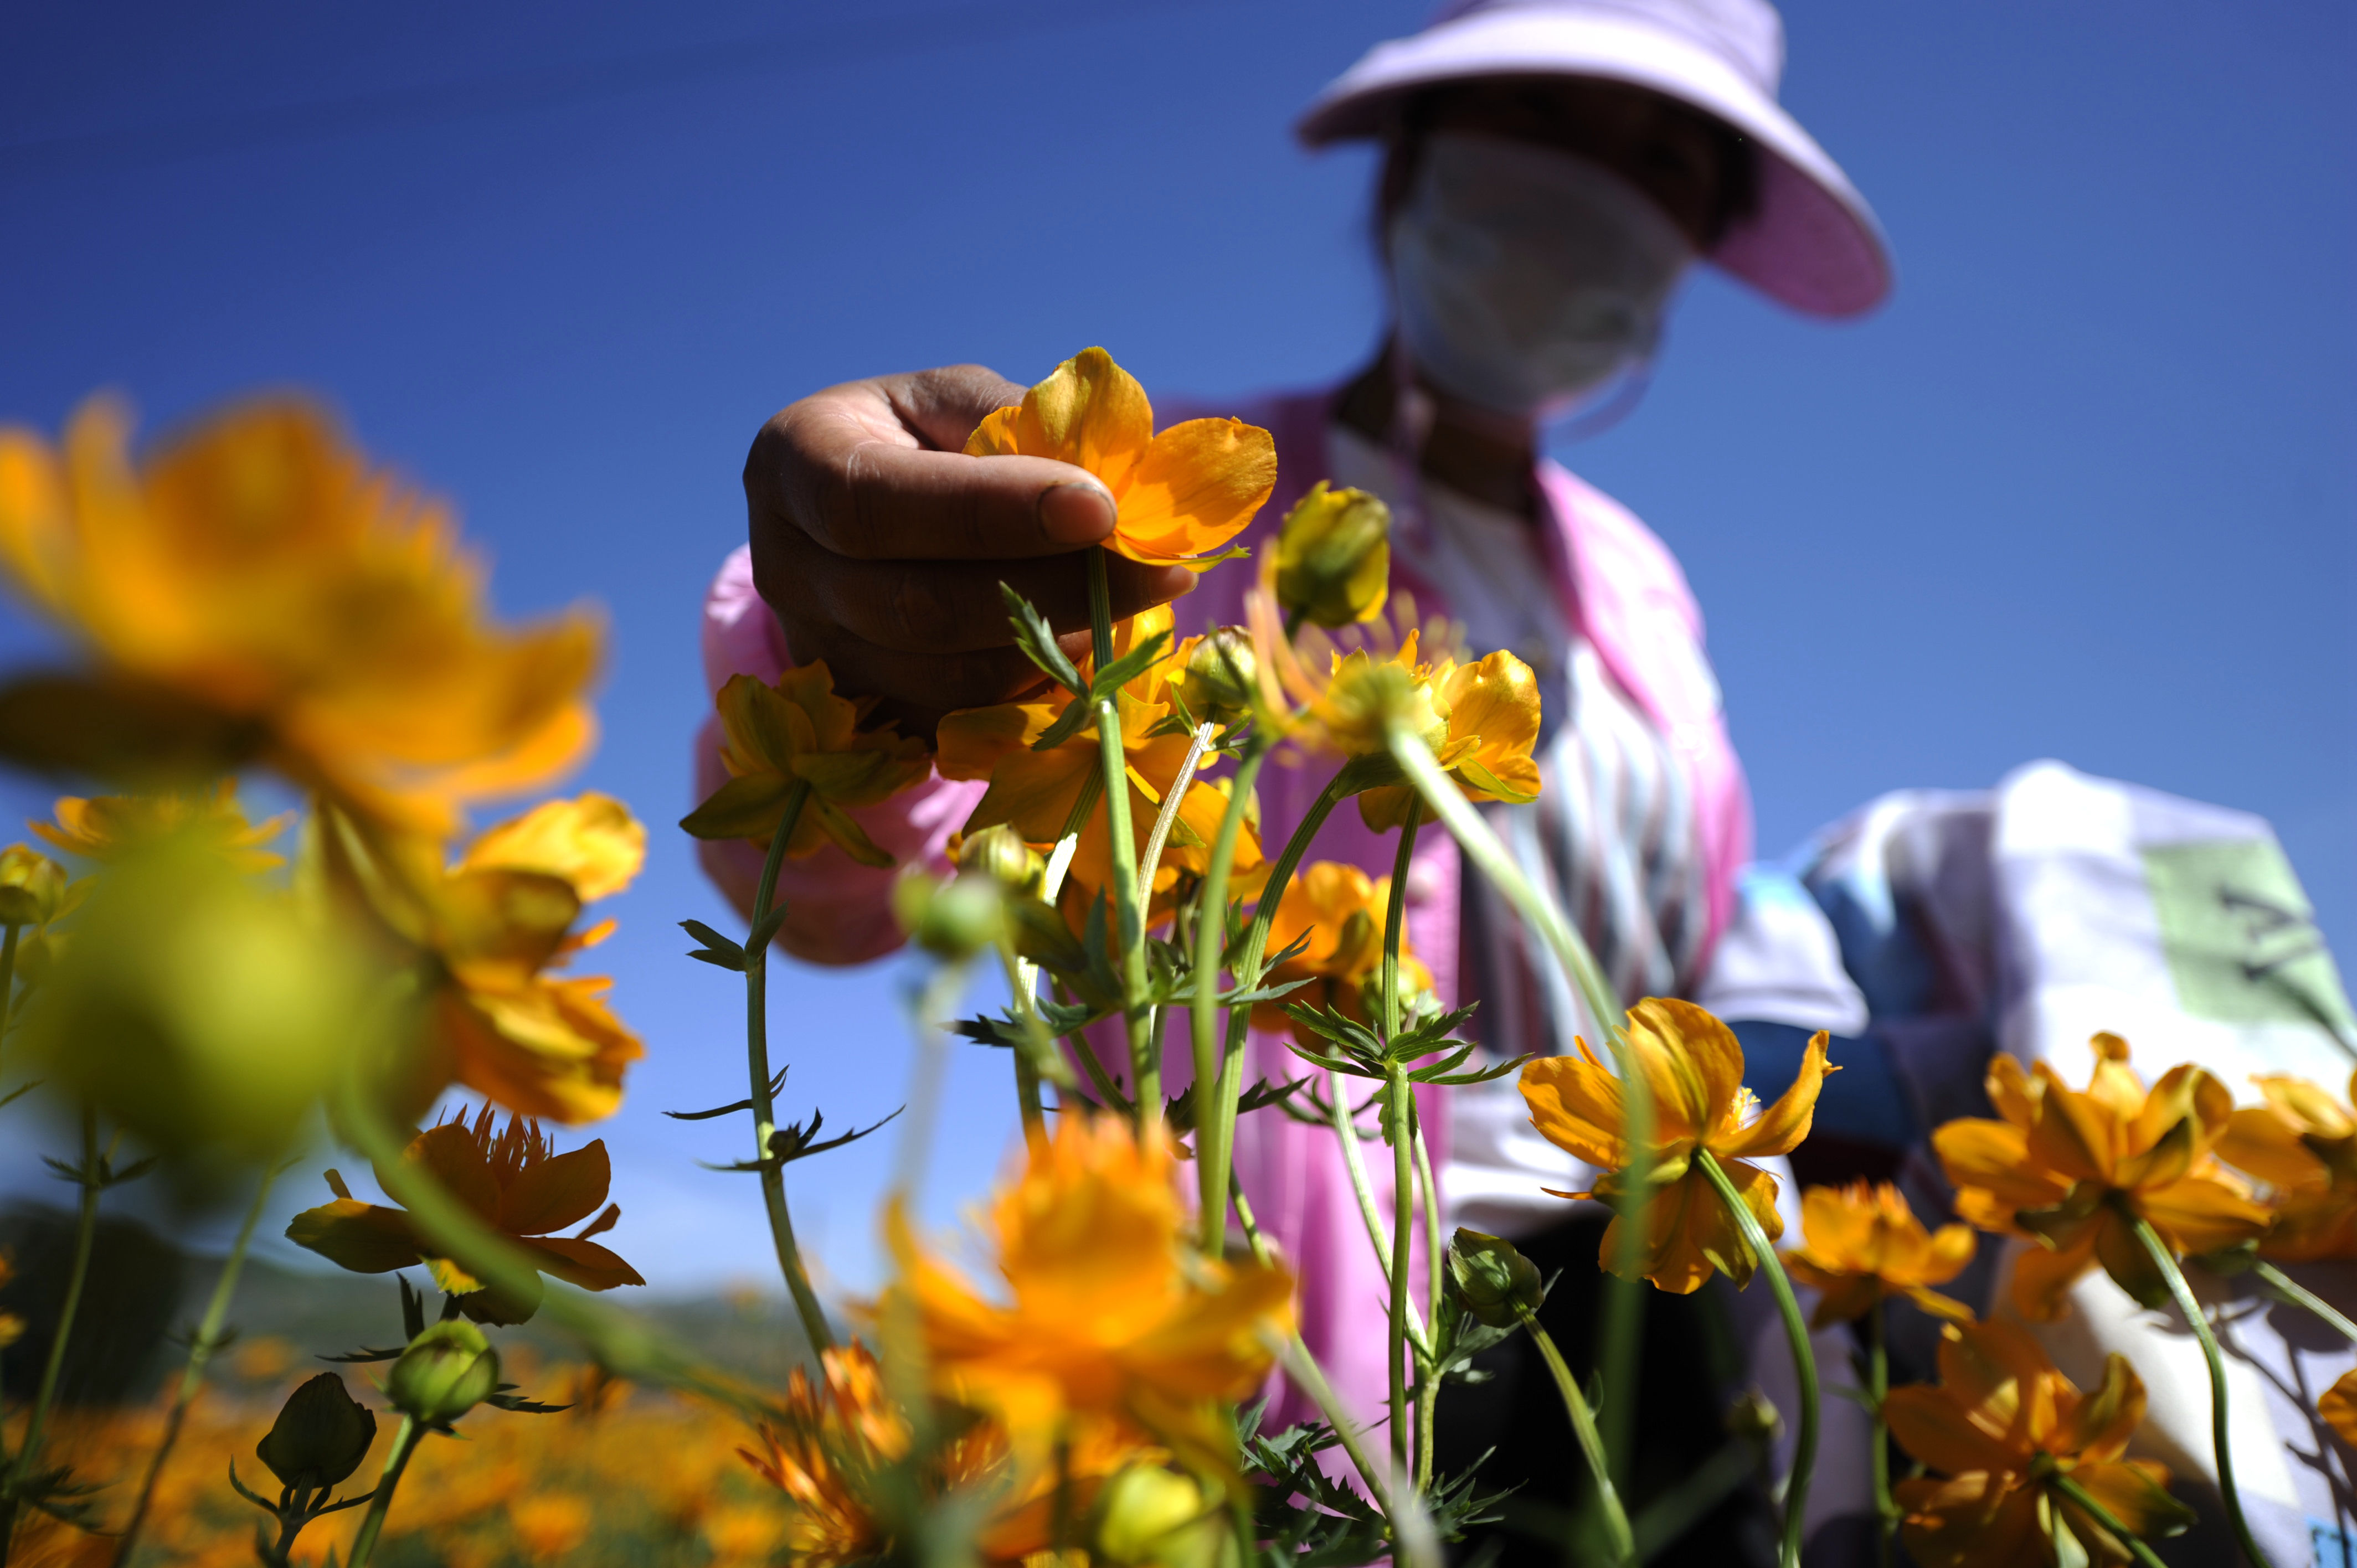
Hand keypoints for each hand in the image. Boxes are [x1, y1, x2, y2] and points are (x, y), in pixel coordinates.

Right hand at [743, 365, 1194, 736]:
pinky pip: (964, 721)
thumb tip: (1116, 479)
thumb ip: (1017, 424)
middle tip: (1157, 570)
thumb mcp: (954, 400)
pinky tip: (1088, 642)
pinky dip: (1038, 689)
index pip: (877, 502)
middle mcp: (786, 568)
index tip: (1101, 507)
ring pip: (945, 680)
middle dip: (1052, 592)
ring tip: (1135, 600)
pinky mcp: (866, 712)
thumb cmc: (919, 437)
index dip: (990, 511)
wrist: (857, 514)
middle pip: (915, 607)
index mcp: (795, 463)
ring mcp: (819, 653)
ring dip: (1057, 648)